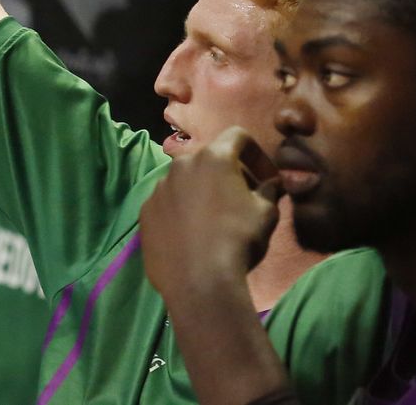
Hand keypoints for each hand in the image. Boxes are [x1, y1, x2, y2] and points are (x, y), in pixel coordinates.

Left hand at [140, 127, 280, 301]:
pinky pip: (168, 203)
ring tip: (216, 222)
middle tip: (244, 200)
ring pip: (186, 181)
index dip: (257, 153)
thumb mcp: (267, 213)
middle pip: (209, 159)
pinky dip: (182, 211)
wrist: (198, 279)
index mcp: (213, 158)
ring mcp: (158, 188)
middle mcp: (180, 164)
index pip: (237, 136)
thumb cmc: (239, 239)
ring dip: (203, 192)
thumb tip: (270, 183)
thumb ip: (269, 190)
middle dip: (229, 174)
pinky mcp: (145, 211)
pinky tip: (192, 235)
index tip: (266, 178)